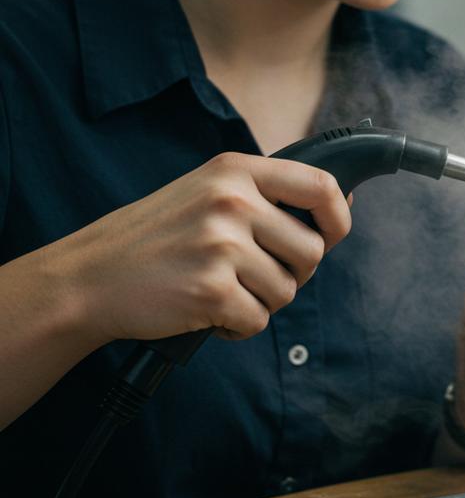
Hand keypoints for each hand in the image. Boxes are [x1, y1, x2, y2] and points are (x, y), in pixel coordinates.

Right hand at [62, 152, 351, 345]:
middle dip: (293, 273)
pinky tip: (209, 312)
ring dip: (261, 302)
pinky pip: (257, 320)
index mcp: (236, 171)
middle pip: (312, 250)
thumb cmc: (158, 236)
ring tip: (222, 290)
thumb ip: (268, 193)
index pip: (320, 185)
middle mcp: (232, 202)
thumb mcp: (210, 190)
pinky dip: (238, 326)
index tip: (333, 234)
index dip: (339, 216)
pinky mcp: (210, 290)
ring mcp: (221, 245)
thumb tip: (341, 200)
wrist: (90, 276)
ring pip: (287, 290)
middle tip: (255, 275)